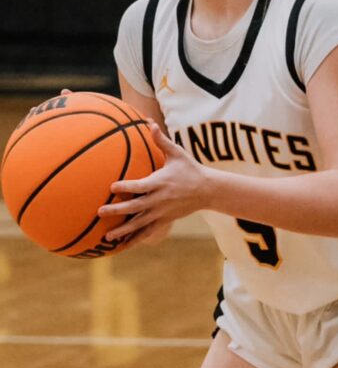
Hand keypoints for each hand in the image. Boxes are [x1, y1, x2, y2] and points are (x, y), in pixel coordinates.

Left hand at [97, 121, 209, 247]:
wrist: (207, 190)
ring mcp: (162, 213)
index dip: (126, 187)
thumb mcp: (177, 153)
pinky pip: (147, 233)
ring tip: (107, 237)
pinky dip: (135, 239)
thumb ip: (161, 140)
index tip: (112, 187)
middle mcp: (159, 200)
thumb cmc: (190, 168)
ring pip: (139, 224)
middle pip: (135, 207)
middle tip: (100, 212)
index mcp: (160, 182)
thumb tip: (149, 122)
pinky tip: (122, 245)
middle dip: (117, 211)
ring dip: (123, 231)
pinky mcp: (164, 221)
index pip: (140, 186)